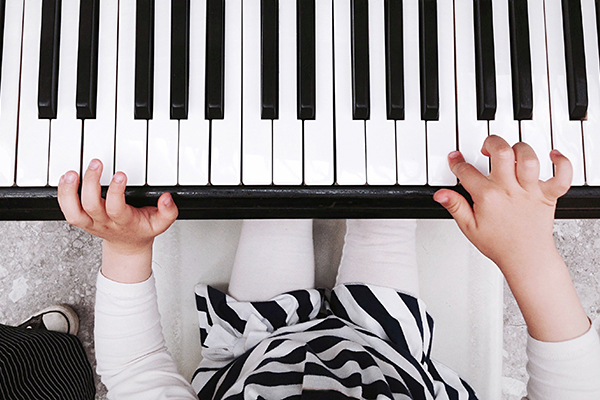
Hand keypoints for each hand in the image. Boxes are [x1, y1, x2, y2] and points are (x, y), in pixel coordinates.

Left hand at [57, 159, 178, 255]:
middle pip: (91, 206)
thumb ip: (168, 211)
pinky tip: (66, 179)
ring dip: (69, 192)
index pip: (116, 208)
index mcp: (124, 222)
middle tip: (96, 164)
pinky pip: (67, 210)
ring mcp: (90, 222)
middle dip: (91, 183)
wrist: (127, 245)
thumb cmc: (141, 230)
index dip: (116, 191)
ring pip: (73, 211)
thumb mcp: (161, 223)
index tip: (120, 175)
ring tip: (71, 174)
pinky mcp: (81, 219)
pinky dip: (63, 194)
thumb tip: (166, 198)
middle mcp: (104, 223)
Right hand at [433, 135, 571, 271]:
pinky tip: (553, 156)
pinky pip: (562, 174)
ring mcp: (530, 191)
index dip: (457, 162)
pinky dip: (561, 162)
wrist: (526, 258)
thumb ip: (455, 206)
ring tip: (512, 153)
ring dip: (519, 148)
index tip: (456, 159)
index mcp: (488, 197)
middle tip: (487, 148)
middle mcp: (509, 189)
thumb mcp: (469, 227)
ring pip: (528, 157)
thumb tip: (441, 194)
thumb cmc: (500, 245)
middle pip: (501, 151)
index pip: (466, 171)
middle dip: (491, 142)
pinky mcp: (549, 195)